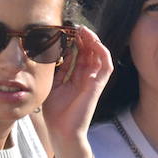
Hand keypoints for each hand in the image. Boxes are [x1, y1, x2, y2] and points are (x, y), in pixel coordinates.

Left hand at [40, 26, 112, 144]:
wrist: (62, 131)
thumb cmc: (55, 113)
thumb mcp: (52, 85)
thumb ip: (56, 70)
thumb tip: (53, 53)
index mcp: (75, 78)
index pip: (78, 55)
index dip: (75, 42)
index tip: (67, 31)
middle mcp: (86, 77)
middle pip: (89, 52)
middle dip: (84, 38)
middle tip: (77, 27)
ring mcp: (94, 81)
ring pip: (99, 56)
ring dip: (94, 42)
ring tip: (85, 31)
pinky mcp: (98, 85)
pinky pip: (106, 66)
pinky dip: (103, 53)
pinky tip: (95, 43)